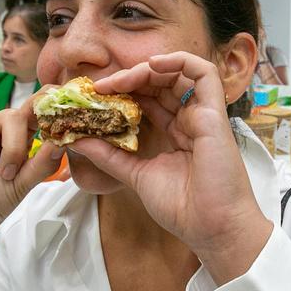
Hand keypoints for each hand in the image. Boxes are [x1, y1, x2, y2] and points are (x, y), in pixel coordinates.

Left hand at [69, 53, 272, 283]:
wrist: (211, 228)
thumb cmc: (182, 208)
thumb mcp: (136, 175)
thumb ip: (109, 156)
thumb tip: (76, 140)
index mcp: (176, 132)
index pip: (150, 99)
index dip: (124, 91)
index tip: (96, 96)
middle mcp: (190, 119)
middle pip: (161, 82)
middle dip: (130, 78)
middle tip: (102, 86)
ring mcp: (203, 114)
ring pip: (180, 72)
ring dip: (148, 69)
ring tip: (122, 79)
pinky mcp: (214, 113)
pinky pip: (204, 73)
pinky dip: (180, 61)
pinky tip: (153, 66)